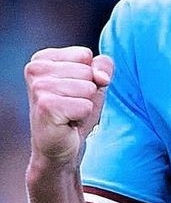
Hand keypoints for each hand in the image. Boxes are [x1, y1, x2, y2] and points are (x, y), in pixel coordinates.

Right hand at [25, 46, 113, 168]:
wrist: (59, 147)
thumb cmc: (74, 111)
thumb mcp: (94, 82)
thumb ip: (103, 66)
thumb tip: (101, 77)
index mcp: (42, 58)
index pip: (85, 55)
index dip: (88, 75)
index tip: (72, 91)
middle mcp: (35, 69)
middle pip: (87, 71)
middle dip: (87, 91)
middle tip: (70, 106)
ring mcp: (38, 88)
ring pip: (88, 88)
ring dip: (84, 105)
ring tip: (68, 114)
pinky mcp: (46, 107)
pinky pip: (86, 105)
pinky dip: (82, 116)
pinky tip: (67, 123)